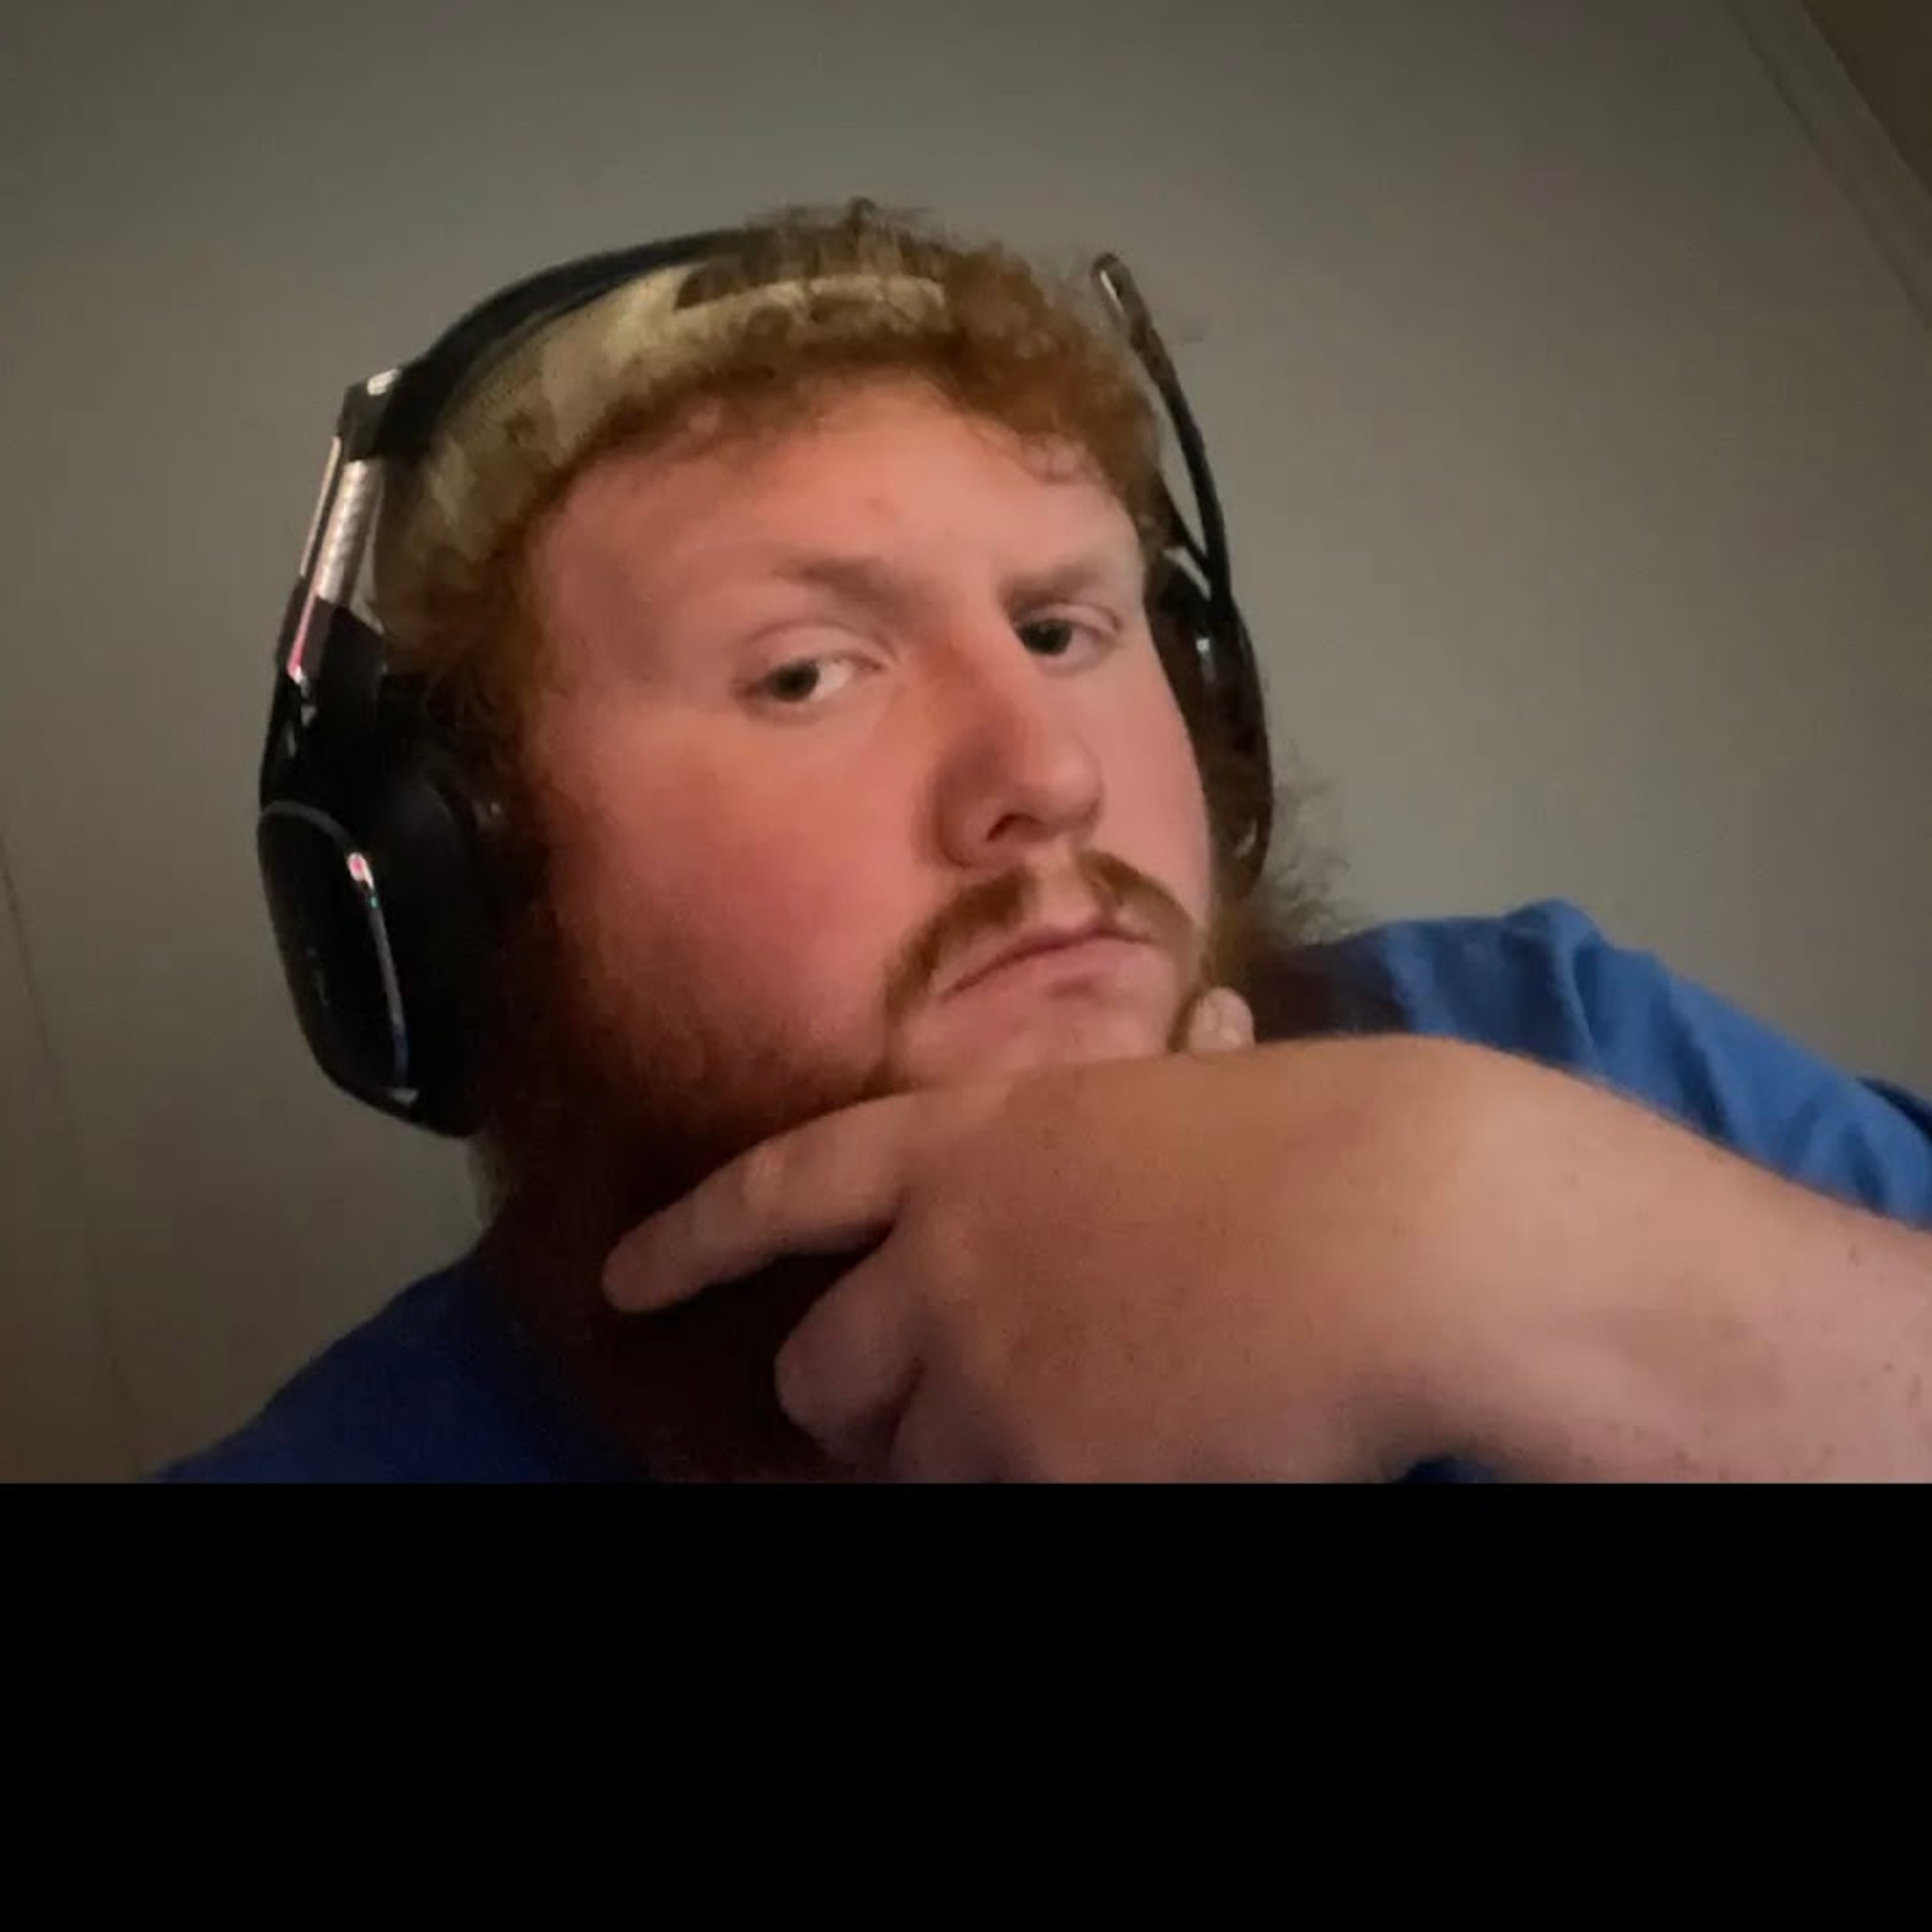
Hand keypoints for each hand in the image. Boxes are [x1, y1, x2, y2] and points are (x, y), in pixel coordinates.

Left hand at [603, 1001, 1523, 1480]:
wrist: (1405, 1234)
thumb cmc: (1326, 1140)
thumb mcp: (1187, 1099)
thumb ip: (1130, 1115)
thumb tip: (1215, 1029)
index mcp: (968, 1139)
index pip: (781, 1188)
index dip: (694, 1237)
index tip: (622, 1281)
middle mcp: (939, 1254)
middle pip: (822, 1368)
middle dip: (855, 1400)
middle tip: (923, 1410)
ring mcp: (979, 1373)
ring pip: (906, 1461)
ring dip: (960, 1460)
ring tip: (1067, 1431)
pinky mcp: (1037, 1472)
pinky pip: (991, 1504)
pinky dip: (1038, 1488)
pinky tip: (1138, 1457)